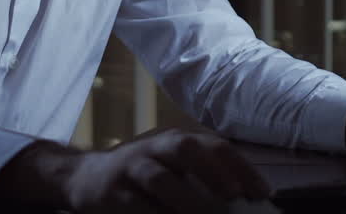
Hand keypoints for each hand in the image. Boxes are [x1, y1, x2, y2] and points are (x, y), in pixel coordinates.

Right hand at [0, 129, 270, 213]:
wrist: (83, 177)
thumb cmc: (141, 174)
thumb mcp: (169, 164)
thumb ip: (202, 177)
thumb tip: (243, 200)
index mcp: (175, 139)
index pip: (214, 145)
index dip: (240, 166)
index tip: (262, 193)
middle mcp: (153, 147)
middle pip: (184, 148)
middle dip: (212, 170)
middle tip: (234, 197)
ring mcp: (130, 168)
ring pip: (159, 178)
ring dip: (187, 200)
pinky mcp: (112, 193)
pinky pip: (136, 206)